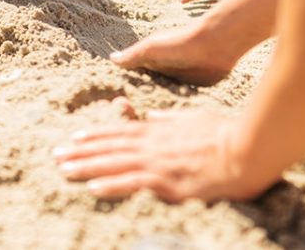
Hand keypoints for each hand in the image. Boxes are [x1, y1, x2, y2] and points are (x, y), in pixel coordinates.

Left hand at [53, 105, 267, 201]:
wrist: (249, 147)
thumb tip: (155, 116)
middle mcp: (155, 144)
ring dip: (88, 167)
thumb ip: (172, 119)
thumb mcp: (196, 118)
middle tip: (55, 155)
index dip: (96, 136)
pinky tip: (93, 188)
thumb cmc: (228, 133)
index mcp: (161, 130)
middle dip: (82, 152)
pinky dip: (112, 185)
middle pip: (111, 148)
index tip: (74, 138)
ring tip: (64, 170)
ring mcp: (160, 162)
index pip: (121, 132)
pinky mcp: (169, 181)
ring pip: (116, 164)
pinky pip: (134, 183)